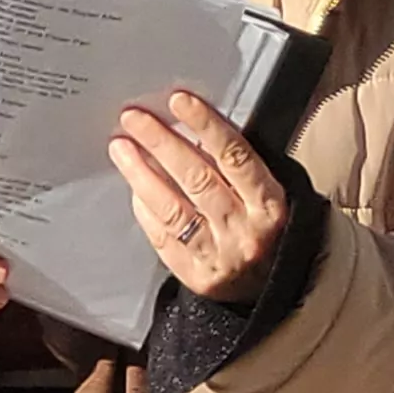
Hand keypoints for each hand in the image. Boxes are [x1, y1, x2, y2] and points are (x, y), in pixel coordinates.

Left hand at [112, 91, 291, 302]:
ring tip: (121, 147)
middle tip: (134, 118)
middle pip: (198, 179)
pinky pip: (164, 237)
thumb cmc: (270, 232)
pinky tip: (134, 187)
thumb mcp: (270, 196)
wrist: (272, 291)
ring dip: (142, 174)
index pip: (236, 156)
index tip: (180, 101)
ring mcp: (219, 255)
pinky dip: (146, 210)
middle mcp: (245, 230)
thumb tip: (195, 129)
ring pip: (174, 208)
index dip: (207, 125)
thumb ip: (240, 168)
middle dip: (162, 143)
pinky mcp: (196, 276)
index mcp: (270, 205)